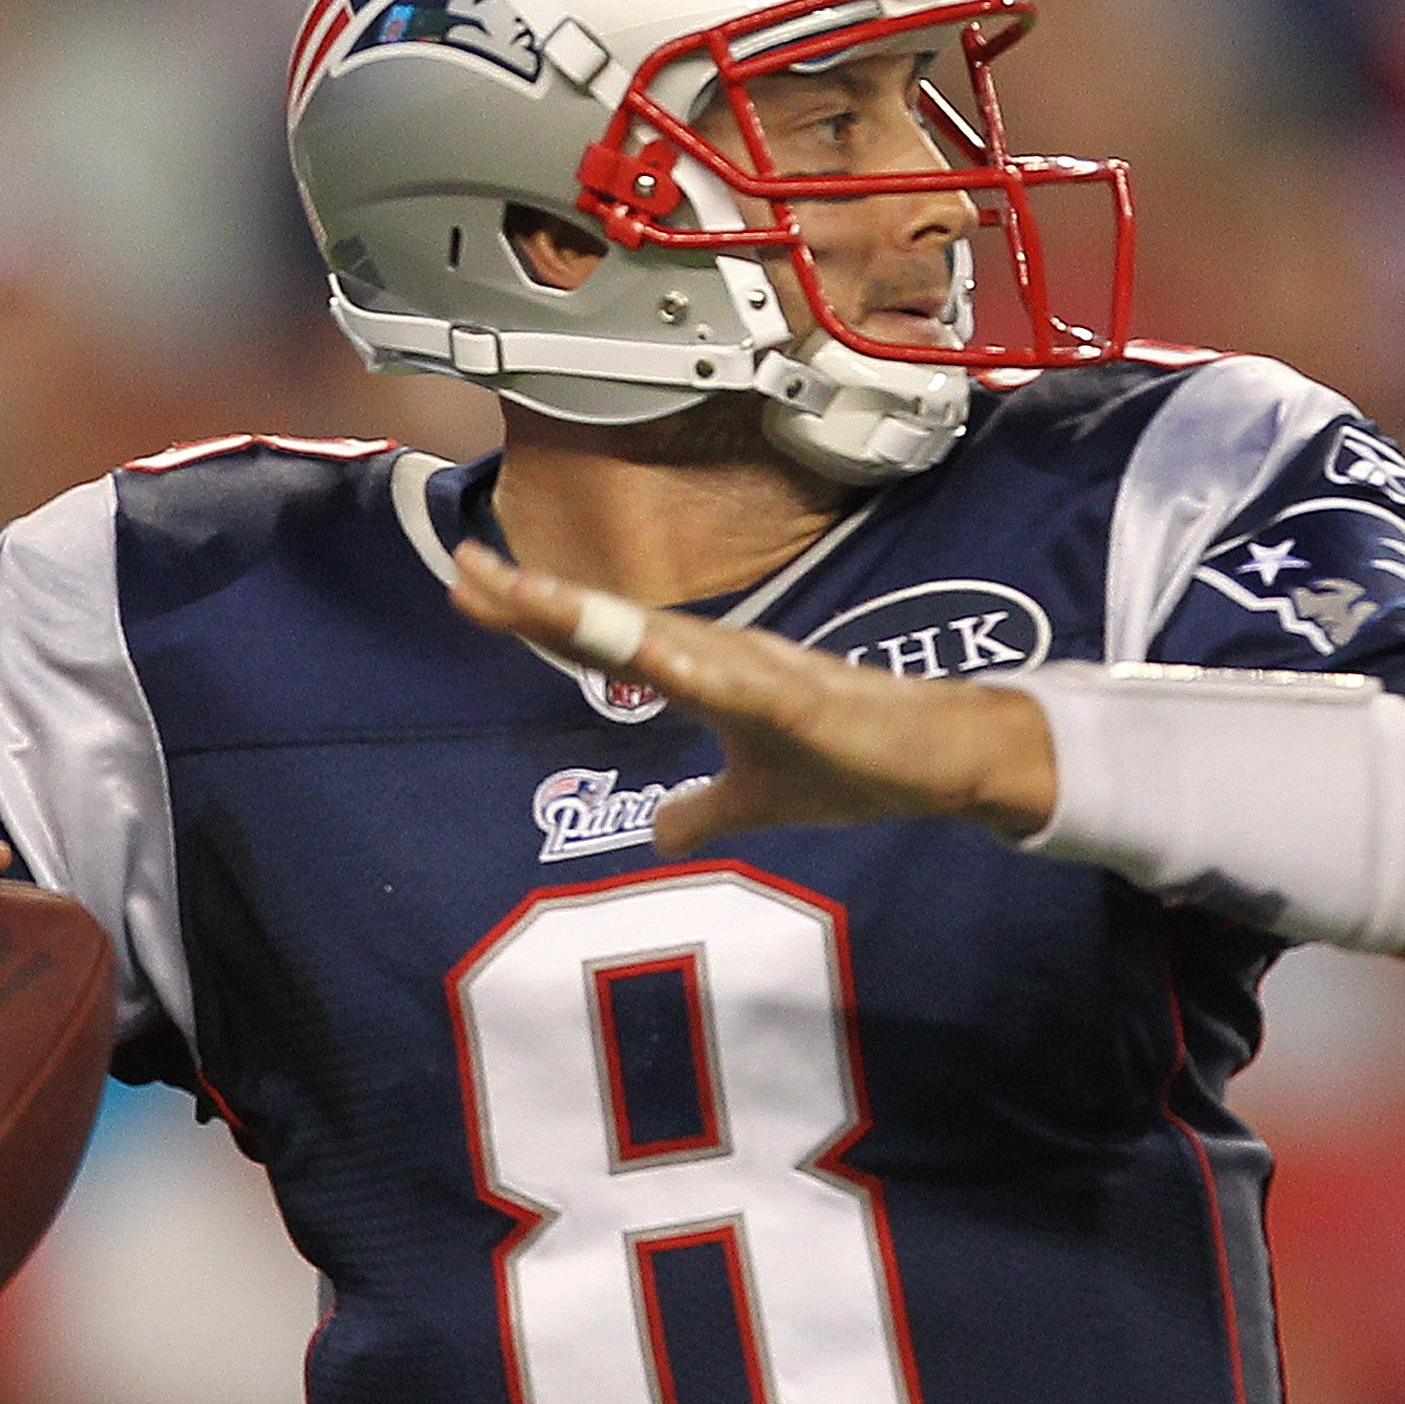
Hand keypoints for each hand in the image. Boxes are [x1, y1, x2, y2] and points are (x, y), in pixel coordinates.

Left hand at [448, 543, 1056, 854]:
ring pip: (666, 640)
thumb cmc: (852, 764)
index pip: (603, 638)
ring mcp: (764, 676)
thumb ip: (703, 811)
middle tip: (465, 567)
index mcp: (705, 672)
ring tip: (530, 596)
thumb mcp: (756, 801)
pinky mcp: (805, 706)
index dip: (536, 615)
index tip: (469, 585)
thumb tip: (659, 837)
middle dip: (539, 601)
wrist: (939, 759)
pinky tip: (658, 656)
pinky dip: (700, 670)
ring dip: (600, 620)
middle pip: (615, 624)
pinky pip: (745, 688)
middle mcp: (723, 657)